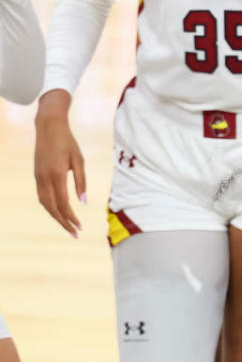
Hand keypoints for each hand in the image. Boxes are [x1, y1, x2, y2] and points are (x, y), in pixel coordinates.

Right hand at [34, 90, 85, 236]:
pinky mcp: (37, 175)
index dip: (71, 217)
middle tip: (75, 233)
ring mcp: (38, 177)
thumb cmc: (68, 143)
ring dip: (56, 216)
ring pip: (45, 203)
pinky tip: (59, 211)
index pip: (63, 203)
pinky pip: (42, 196)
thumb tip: (83, 202)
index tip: (80, 227)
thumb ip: (81, 182)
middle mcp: (44, 178)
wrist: (48, 127)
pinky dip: (50, 207)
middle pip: (51, 208)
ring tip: (68, 226)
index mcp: (56, 175)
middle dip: (63, 222)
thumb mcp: (79, 161)